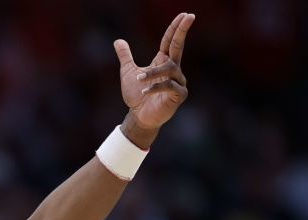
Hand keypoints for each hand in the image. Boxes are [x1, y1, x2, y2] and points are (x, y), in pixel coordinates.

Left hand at [115, 13, 193, 133]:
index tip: (184, 14)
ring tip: (139, 80)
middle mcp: (174, 69)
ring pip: (169, 68)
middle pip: (179, 46)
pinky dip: (155, 87)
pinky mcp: (179, 95)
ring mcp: (178, 81)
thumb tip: (118, 41)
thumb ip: (125, 56)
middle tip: (189, 16)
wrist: (139, 117)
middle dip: (182, 31)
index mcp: (163, 61)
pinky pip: (169, 86)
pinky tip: (144, 91)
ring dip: (153, 73)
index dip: (176, 27)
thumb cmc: (136, 95)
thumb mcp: (128, 72)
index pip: (170, 41)